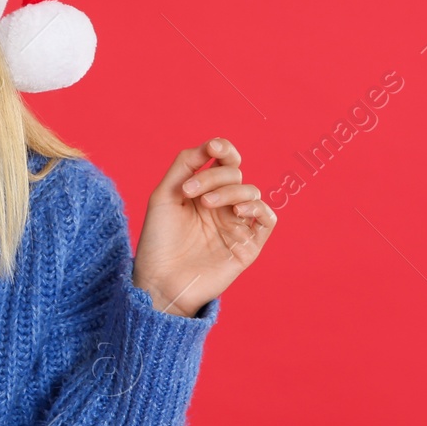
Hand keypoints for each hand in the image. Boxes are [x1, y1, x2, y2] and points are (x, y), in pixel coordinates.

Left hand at [132, 137, 275, 316]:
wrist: (159, 280)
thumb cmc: (158, 240)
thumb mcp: (164, 195)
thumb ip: (185, 165)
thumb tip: (209, 145)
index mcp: (204, 191)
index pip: (225, 161)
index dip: (224, 149)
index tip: (212, 147)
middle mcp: (223, 206)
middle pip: (235, 174)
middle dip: (213, 176)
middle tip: (189, 192)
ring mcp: (237, 224)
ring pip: (251, 192)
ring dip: (230, 191)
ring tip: (205, 204)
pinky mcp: (248, 245)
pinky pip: (267, 218)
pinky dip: (257, 208)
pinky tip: (236, 211)